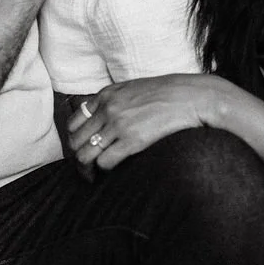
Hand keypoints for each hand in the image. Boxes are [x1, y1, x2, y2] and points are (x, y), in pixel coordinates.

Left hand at [66, 74, 236, 170]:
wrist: (189, 97)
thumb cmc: (165, 93)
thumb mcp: (132, 88)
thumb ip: (113, 100)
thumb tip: (100, 116)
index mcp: (106, 95)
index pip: (74, 121)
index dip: (76, 139)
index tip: (83, 148)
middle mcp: (107, 109)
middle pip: (76, 140)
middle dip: (78, 156)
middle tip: (86, 167)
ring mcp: (118, 125)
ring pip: (85, 154)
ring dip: (87, 169)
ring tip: (94, 175)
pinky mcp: (132, 141)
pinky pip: (104, 162)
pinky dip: (104, 170)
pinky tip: (112, 170)